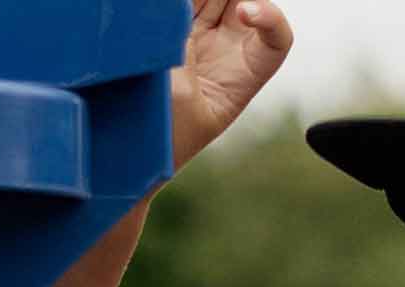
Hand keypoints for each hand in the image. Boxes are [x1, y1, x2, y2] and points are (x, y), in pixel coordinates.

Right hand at [170, 0, 292, 171]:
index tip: (245, 12)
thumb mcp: (179, 90)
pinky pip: (182, 2)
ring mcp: (199, 38)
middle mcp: (226, 52)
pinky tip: (172, 7)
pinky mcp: (172, 28)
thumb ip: (184, 44)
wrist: (128, 153)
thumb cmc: (162, 138)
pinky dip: (177, 2)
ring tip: (187, 8)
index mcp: (243, 75)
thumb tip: (175, 10)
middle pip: (244, 3)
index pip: (277, 38)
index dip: (269, 16)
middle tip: (202, 2)